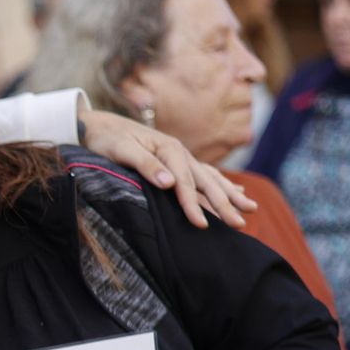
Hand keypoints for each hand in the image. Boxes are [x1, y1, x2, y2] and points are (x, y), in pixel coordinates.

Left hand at [77, 107, 254, 228]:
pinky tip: (237, 192)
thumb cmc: (107, 139)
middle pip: (206, 181)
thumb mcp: (121, 150)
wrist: (98, 125)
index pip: (184, 182)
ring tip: (251, 209)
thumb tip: (169, 183)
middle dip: (224, 204)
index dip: (193, 204)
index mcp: (168, 148)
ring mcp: (180, 156)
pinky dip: (222, 185)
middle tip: (240, 224)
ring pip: (211, 178)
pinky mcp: (176, 162)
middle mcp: (179, 152)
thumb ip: (145, 165)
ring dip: (231, 195)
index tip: (201, 224)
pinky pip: (205, 175)